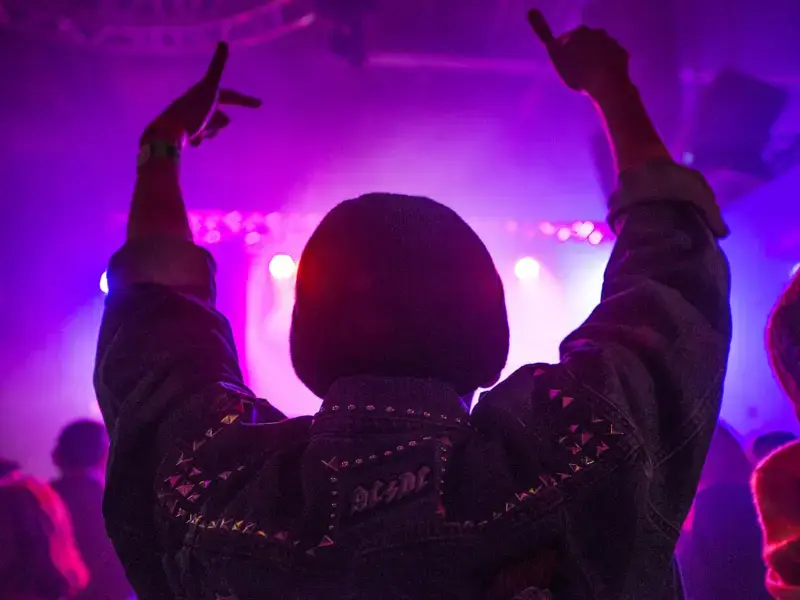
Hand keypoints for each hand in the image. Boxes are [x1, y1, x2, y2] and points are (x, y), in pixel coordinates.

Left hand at [142, 42, 261, 146]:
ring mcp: (191, 118)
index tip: (259, 104)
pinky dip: (198, 138)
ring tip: (200, 132)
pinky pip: (199, 137)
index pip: (230, 95)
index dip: (244, 100)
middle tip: (214, 124)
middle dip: (219, 122)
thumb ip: (217, 65)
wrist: (170, 130)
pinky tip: (193, 139)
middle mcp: (197, 104)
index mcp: (204, 93)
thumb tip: (223, 42)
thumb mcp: (208, 87)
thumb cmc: (192, 110)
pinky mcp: (184, 132)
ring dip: (210, 131)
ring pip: (211, 127)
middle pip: (219, 115)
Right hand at [527, 10, 629, 99]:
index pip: (567, 39)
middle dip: (581, 52)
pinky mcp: (622, 54)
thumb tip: (531, 10)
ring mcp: (612, 42)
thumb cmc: (577, 71)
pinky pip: (612, 58)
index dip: (564, 52)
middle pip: (585, 42)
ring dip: (595, 58)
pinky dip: (608, 64)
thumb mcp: (555, 54)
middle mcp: (597, 32)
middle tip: (577, 71)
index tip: (564, 64)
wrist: (606, 83)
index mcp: (580, 32)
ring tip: (591, 76)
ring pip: (600, 49)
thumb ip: (542, 33)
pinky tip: (604, 77)